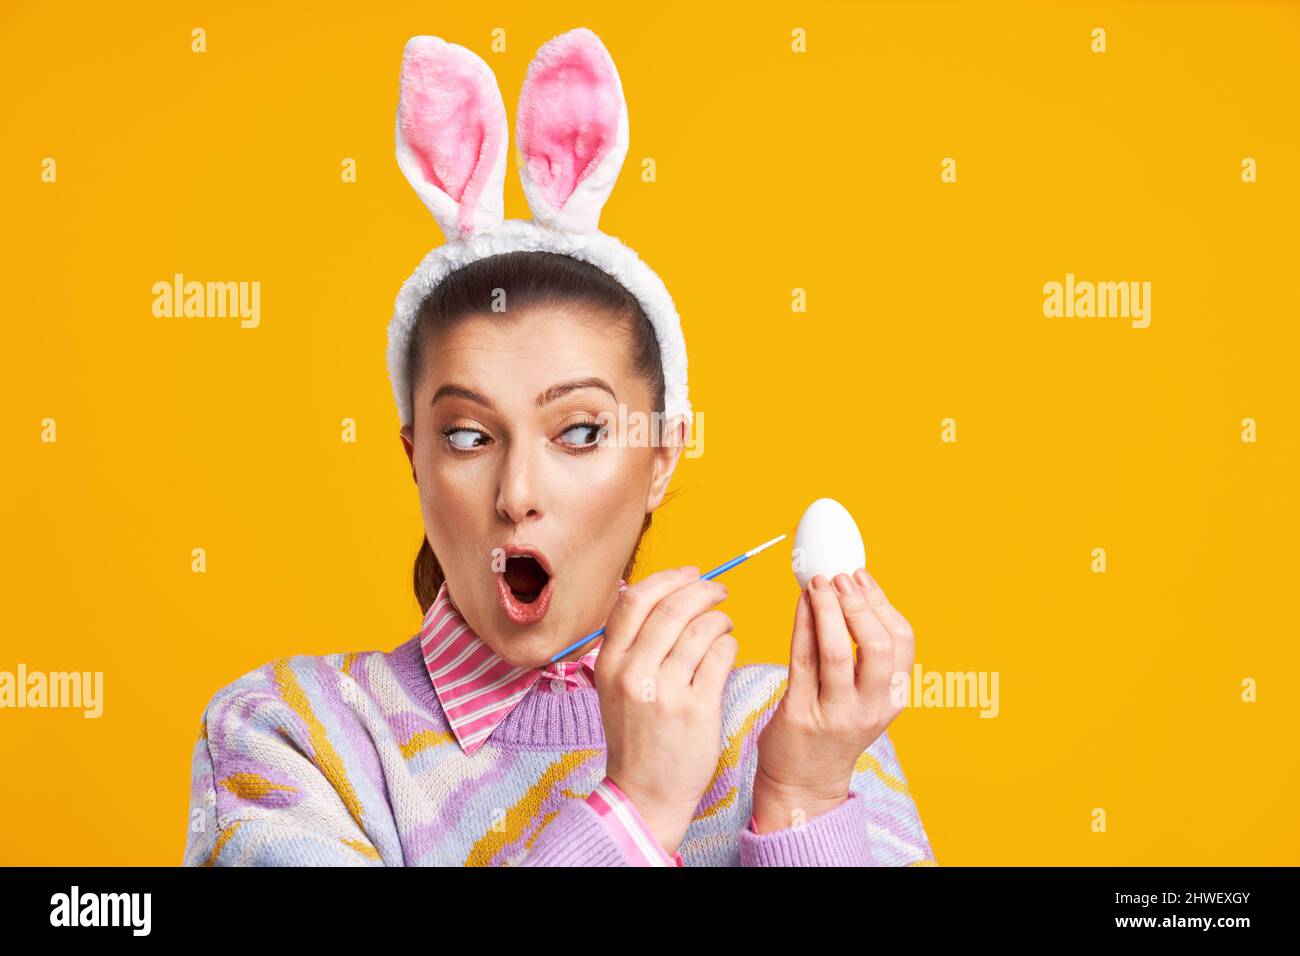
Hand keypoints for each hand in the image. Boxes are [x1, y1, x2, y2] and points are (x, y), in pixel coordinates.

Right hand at [594, 566, 737, 855]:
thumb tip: (666, 596)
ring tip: (725, 626)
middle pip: (673, 608)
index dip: (668, 578)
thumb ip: (633, 645)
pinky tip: (729, 650)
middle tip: (720, 592)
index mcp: (609, 662)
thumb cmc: (636, 736)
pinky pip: (721, 656)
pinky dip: (730, 645)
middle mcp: (633, 673)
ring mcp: (665, 691)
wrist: (644, 794)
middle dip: (703, 591)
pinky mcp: (696, 709)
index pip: (635, 599)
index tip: (691, 574)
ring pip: (702, 629)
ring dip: (720, 619)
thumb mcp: (616, 687)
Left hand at [751, 569, 914, 833]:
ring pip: (838, 652)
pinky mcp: (800, 714)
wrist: (803, 781)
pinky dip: (802, 624)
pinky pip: (802, 660)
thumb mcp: (864, 695)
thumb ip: (864, 652)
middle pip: (877, 645)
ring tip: (817, 583)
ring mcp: (836, 713)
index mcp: (893, 697)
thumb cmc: (833, 725)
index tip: (861, 576)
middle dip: (858, 603)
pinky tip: (800, 603)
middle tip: (840, 577)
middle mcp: (870, 707)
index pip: (902, 641)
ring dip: (827, 609)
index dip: (882, 602)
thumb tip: (851, 589)